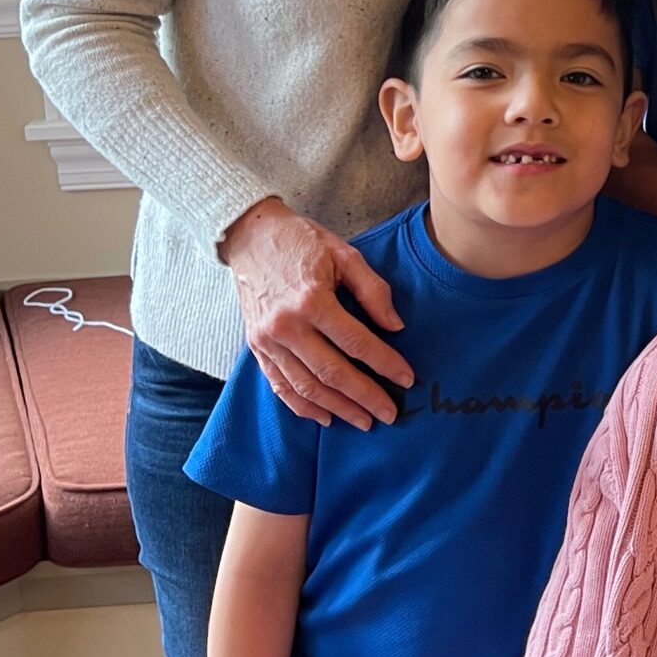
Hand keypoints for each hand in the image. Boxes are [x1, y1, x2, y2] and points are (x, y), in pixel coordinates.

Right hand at [220, 198, 412, 428]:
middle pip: (332, 372)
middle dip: (364, 396)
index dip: (384, 364)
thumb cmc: (302, 242)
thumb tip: (396, 327)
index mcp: (311, 301)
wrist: (249, 235)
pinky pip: (280, 386)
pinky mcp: (255, 348)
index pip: (356, 342)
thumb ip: (372, 290)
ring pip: (305, 386)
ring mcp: (266, 341)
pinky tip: (324, 418)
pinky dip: (302, 406)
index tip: (407, 379)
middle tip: (389, 414)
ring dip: (337, 408)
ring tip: (363, 421)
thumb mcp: (344, 254)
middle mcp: (286, 326)